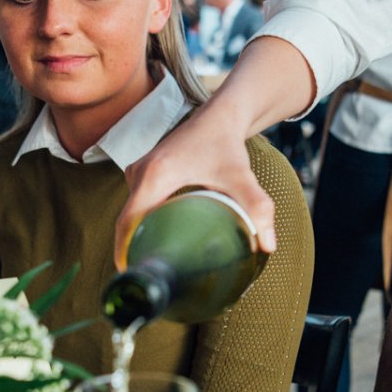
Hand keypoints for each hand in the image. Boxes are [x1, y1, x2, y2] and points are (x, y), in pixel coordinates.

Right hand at [116, 103, 275, 266]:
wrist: (219, 114)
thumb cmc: (226, 144)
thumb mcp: (242, 178)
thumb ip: (257, 209)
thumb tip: (267, 246)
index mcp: (155, 176)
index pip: (128, 221)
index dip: (124, 251)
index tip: (131, 275)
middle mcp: (140, 172)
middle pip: (127, 220)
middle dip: (133, 249)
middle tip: (149, 277)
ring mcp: (138, 170)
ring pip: (131, 212)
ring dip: (136, 235)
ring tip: (150, 264)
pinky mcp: (143, 171)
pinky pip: (135, 203)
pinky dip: (141, 222)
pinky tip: (153, 240)